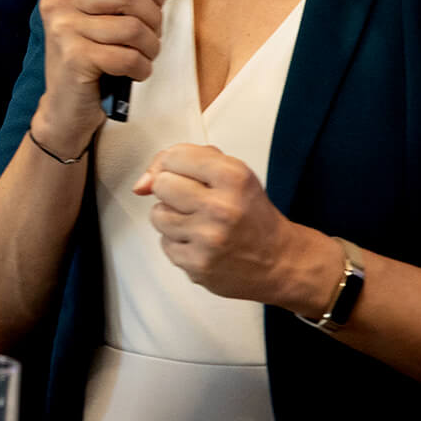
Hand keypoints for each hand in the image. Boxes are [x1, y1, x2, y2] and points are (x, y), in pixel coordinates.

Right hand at [31, 0, 184, 157]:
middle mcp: (58, 0)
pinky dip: (141, 67)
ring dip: (150, 45)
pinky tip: (134, 72)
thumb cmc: (93, 55)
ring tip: (144, 55)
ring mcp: (62, 29)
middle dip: (153, 16)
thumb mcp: (113, 16)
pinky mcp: (73, 59)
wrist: (66, 106)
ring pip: (131, 26)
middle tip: (152, 33)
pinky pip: (127, 57)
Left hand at [136, 143, 343, 311]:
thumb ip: (188, 162)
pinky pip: (164, 244)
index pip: (175, 156)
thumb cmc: (251, 214)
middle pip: (161, 184)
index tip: (186, 174)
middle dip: (170, 190)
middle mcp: (221, 207)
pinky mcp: (197, 265)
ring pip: (158, 215)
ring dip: (172, 217)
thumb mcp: (233, 174)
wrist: (280, 261)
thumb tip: (140, 184)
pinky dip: (178, 242)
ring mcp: (208, 239)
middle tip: (192, 200)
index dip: (174, 164)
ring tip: (197, 223)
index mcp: (233, 177)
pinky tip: (200, 243)